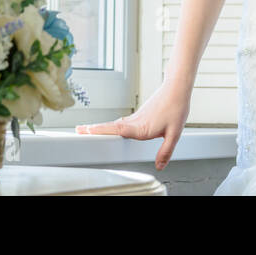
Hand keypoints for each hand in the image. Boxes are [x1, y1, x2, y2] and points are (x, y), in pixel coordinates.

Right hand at [74, 79, 191, 169]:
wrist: (177, 89)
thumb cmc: (176, 107)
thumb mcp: (175, 133)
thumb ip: (166, 151)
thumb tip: (160, 165)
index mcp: (141, 127)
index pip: (118, 130)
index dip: (102, 131)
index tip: (87, 131)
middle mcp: (136, 121)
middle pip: (111, 126)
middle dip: (94, 129)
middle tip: (78, 130)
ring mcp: (136, 117)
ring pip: (115, 124)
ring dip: (102, 127)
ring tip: (88, 130)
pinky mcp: (139, 114)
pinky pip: (122, 122)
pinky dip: (112, 126)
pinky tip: (111, 128)